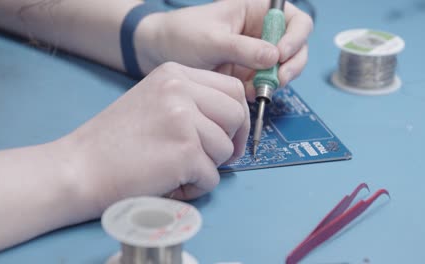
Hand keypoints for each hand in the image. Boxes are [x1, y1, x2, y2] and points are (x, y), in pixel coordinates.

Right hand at [63, 62, 249, 211]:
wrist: (78, 168)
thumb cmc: (112, 143)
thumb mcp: (152, 102)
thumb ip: (189, 103)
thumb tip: (230, 121)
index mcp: (173, 74)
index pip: (232, 88)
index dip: (237, 117)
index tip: (229, 136)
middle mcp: (180, 89)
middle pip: (237, 115)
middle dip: (232, 142)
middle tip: (213, 159)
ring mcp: (183, 119)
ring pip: (226, 149)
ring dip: (207, 168)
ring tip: (176, 172)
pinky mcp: (185, 152)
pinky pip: (212, 177)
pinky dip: (195, 188)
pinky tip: (169, 184)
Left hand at [136, 0, 312, 101]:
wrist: (160, 53)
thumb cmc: (183, 34)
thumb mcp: (212, 40)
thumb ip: (243, 48)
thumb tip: (274, 57)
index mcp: (257, 10)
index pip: (294, 21)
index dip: (295, 38)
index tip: (280, 55)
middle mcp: (262, 31)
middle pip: (295, 47)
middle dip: (289, 66)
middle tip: (275, 81)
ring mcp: (256, 53)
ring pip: (282, 69)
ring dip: (274, 82)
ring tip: (253, 88)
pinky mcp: (248, 72)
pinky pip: (265, 83)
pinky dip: (260, 90)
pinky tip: (245, 92)